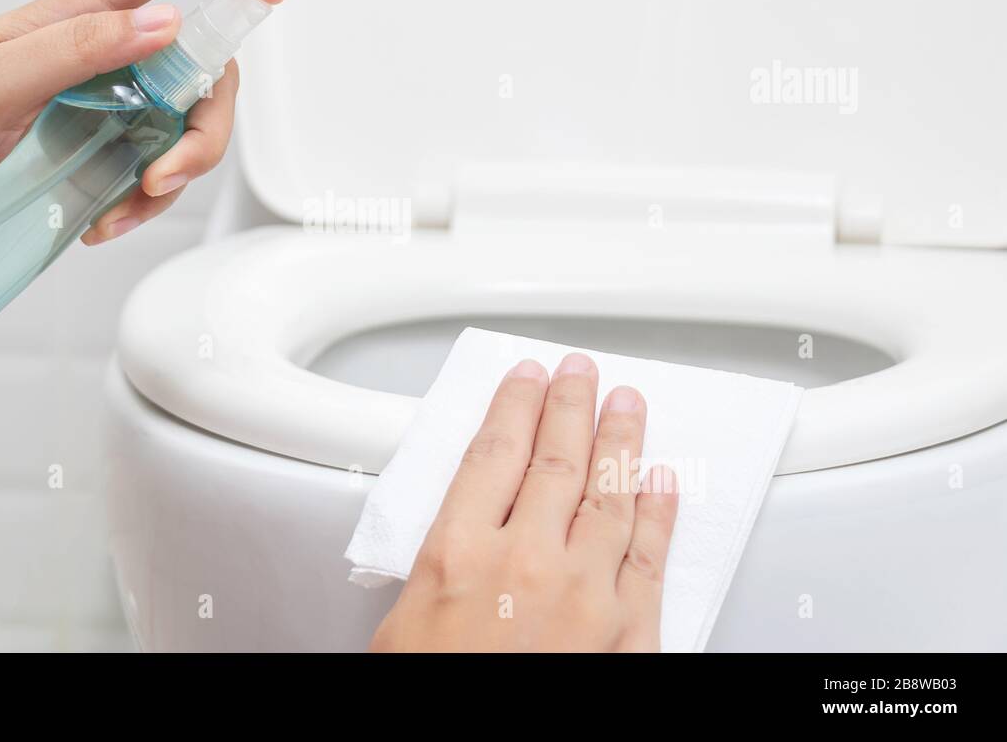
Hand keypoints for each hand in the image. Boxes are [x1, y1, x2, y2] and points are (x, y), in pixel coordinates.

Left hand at [0, 0, 284, 244]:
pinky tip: (101, 221)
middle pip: (203, 62)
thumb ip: (78, 48)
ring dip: (174, 175)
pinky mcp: (99, 144)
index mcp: (80, 13)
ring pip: (187, 123)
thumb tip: (166, 24)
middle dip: (207, 124)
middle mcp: (105, 50)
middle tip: (165, 175)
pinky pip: (154, 165)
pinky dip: (143, 201)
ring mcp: (107, 99)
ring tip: (121, 210)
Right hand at [370, 354, 678, 651]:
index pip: (494, 452)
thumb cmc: (440, 693)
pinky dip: (659, 513)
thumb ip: (438, 566)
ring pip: (610, 493)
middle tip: (580, 372)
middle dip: (571, 405)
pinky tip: (664, 482)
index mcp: (459, 553)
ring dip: (622, 440)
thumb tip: (462, 532)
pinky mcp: (629, 631)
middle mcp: (526, 560)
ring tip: (629, 404)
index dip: (514, 404)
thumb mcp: (403, 625)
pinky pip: (650, 556)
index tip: (526, 377)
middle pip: (556, 458)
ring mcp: (585, 593)